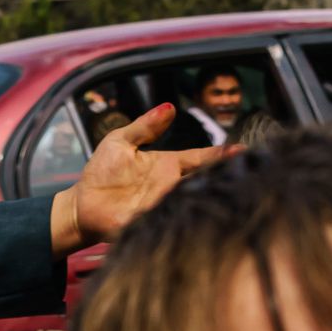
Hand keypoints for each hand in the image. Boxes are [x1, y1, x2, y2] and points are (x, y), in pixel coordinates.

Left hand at [51, 103, 240, 254]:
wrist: (82, 204)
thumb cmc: (101, 172)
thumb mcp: (120, 141)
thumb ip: (145, 127)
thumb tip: (169, 107)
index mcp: (168, 165)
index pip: (200, 158)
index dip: (220, 154)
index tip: (243, 149)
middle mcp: (171, 186)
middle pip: (204, 180)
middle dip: (225, 175)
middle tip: (249, 170)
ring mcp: (165, 205)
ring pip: (195, 200)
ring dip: (212, 196)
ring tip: (234, 189)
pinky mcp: (154, 223)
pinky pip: (176, 220)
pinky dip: (189, 218)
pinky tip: (204, 214)